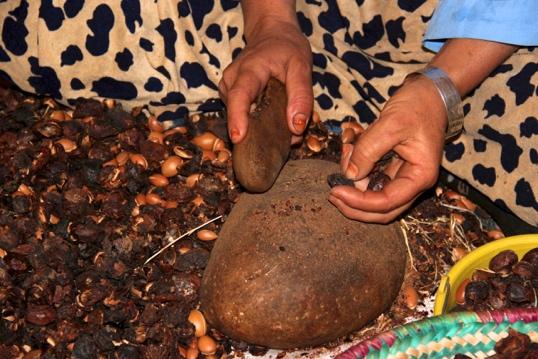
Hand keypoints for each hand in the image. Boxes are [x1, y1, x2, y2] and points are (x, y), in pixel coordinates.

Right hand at [219, 17, 312, 143]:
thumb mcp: (301, 66)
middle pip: (238, 114)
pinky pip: (245, 116)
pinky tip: (275, 121)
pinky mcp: (230, 98)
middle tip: (280, 144)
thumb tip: (297, 127)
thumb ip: (301, 96)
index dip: (237, 118)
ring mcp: (228, 90)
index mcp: (248, 70)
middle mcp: (231, 81)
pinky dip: (261, 124)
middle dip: (257, 134)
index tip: (238, 138)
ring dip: (262, 130)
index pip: (239, 96)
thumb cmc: (287, 48)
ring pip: (242, 118)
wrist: (271, 33)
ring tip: (285, 130)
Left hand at [328, 76, 446, 222]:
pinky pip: (372, 180)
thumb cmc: (417, 106)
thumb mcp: (391, 124)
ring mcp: (403, 176)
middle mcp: (413, 182)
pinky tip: (349, 151)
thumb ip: (368, 150)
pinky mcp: (393, 168)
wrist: (430, 92)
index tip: (335, 191)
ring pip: (374, 197)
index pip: (386, 203)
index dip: (359, 202)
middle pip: (381, 210)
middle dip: (354, 206)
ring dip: (354, 185)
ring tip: (345, 154)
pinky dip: (358, 171)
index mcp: (420, 176)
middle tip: (332, 193)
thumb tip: (350, 174)